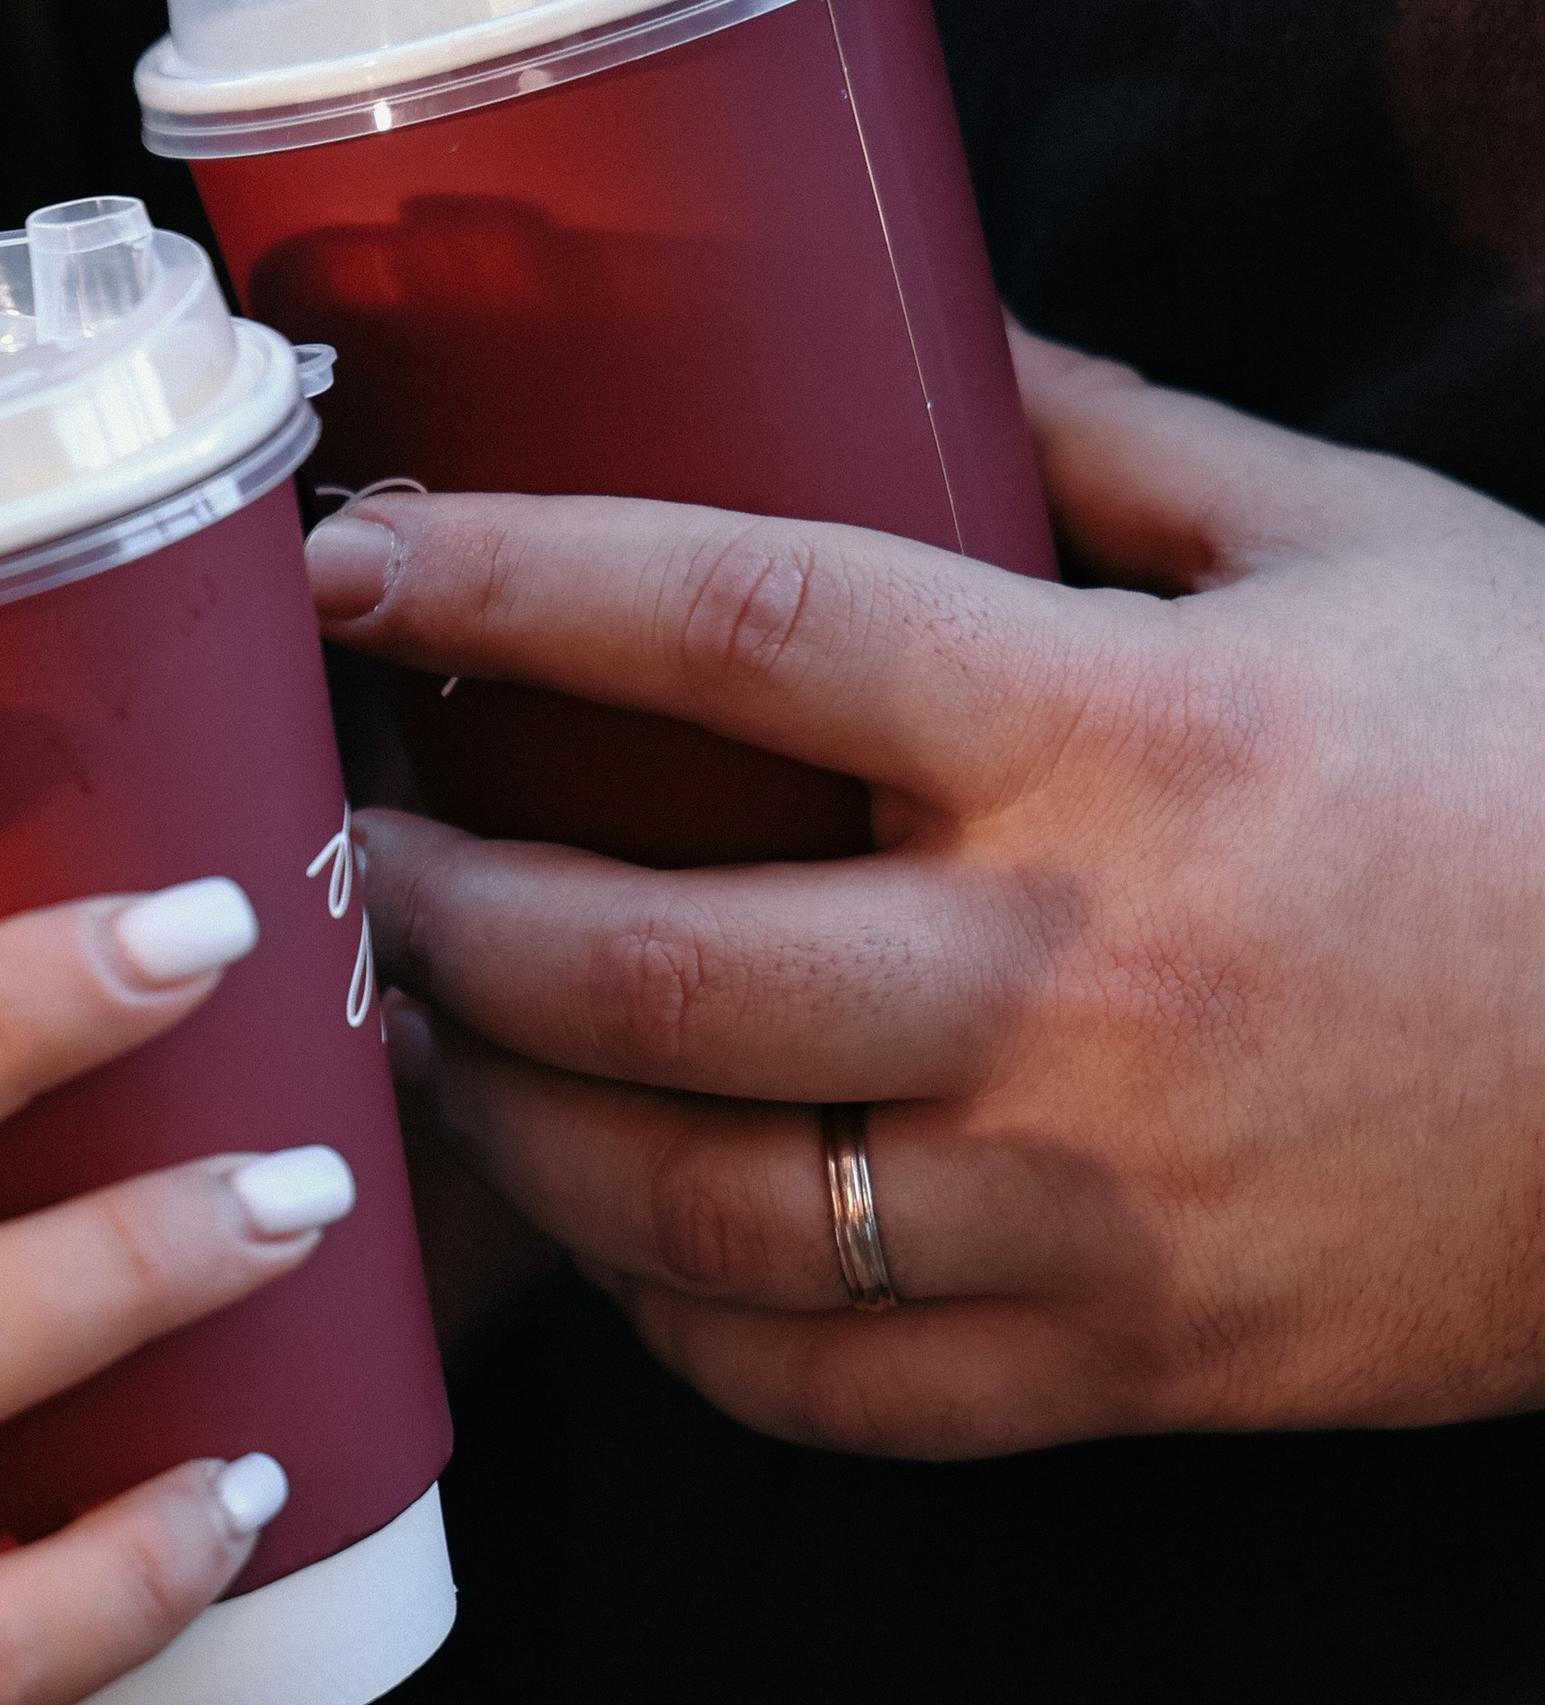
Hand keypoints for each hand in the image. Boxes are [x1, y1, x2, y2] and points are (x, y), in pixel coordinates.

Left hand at [304, 332, 1544, 1456]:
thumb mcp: (1363, 548)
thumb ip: (1111, 436)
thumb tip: (919, 319)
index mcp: (1133, 735)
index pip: (744, 630)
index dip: (510, 583)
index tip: (345, 554)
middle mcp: (1085, 979)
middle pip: (654, 961)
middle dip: (436, 905)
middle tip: (341, 847)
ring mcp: (1099, 1203)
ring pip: (696, 1204)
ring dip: (506, 1119)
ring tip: (421, 1031)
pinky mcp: (1133, 1364)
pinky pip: (826, 1385)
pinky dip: (673, 1320)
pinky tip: (609, 1229)